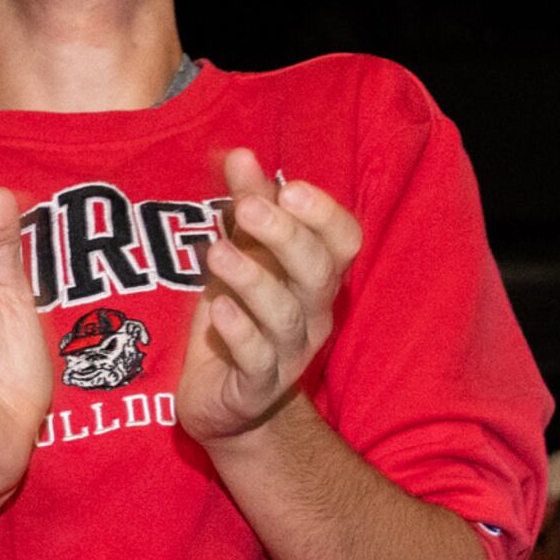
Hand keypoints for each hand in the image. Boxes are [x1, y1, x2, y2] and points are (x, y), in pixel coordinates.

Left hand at [178, 151, 358, 444]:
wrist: (226, 405)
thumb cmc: (236, 321)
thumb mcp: (240, 260)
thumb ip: (244, 210)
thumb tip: (239, 154)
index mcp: (314, 279)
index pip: (343, 241)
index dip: (323, 213)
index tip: (287, 186)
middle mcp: (311, 314)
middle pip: (317, 272)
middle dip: (287, 236)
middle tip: (249, 209)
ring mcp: (287, 354)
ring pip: (284, 314)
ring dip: (252, 279)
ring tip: (217, 253)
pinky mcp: (255, 386)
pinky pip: (257, 360)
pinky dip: (238, 333)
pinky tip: (216, 311)